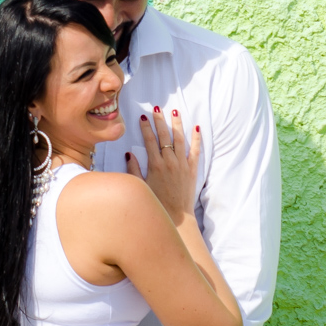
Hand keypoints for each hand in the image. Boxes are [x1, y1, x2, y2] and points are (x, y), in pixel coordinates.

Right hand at [127, 107, 201, 224]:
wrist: (177, 216)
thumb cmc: (157, 203)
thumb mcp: (142, 186)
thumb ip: (134, 170)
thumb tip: (129, 154)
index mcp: (155, 165)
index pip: (149, 140)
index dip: (146, 127)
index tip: (143, 117)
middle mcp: (169, 161)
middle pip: (164, 136)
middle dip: (160, 121)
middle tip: (157, 109)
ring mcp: (182, 164)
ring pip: (179, 139)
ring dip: (177, 124)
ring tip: (175, 112)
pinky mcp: (191, 169)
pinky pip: (195, 150)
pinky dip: (196, 138)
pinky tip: (196, 128)